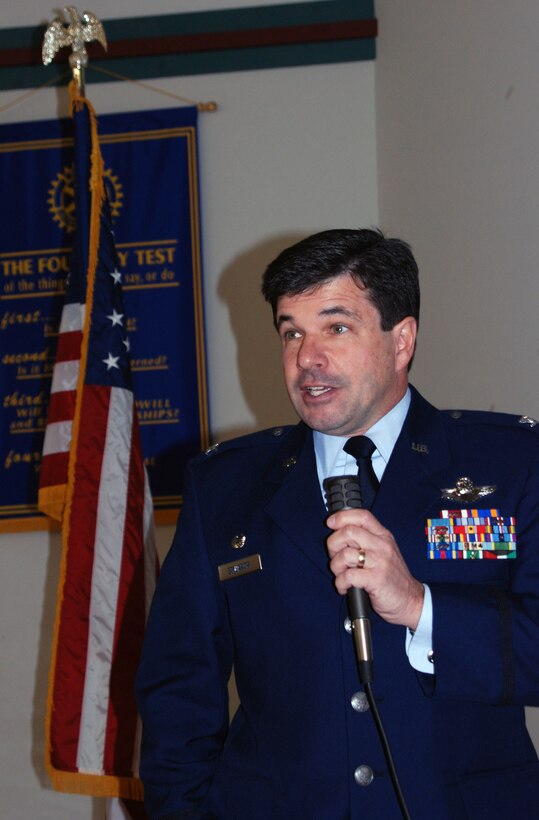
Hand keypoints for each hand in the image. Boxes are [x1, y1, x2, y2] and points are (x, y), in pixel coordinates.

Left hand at [326, 508, 423, 630]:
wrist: (411, 600)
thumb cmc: (392, 577)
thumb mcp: (384, 552)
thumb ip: (367, 540)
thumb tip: (340, 532)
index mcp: (383, 536)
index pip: (362, 515)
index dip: (342, 516)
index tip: (331, 522)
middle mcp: (382, 546)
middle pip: (349, 532)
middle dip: (333, 543)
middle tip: (335, 556)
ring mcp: (379, 562)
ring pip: (345, 554)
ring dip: (335, 566)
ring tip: (341, 575)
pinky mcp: (376, 579)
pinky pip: (348, 576)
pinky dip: (340, 583)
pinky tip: (344, 587)